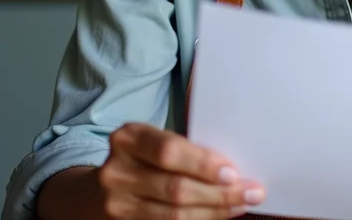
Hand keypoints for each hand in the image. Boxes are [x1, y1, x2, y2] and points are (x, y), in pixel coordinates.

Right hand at [99, 122, 265, 219]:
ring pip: (174, 215)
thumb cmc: (143, 160)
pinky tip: (218, 215)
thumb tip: (234, 166)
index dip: (202, 164)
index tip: (233, 172)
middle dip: (219, 193)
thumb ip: (184, 150)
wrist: (100, 191)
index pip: (168, 152)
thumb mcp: (154, 142)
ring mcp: (118, 204)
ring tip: (240, 205)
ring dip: (214, 211)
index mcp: (128, 139)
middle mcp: (118, 172)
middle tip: (251, 192)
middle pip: (175, 188)